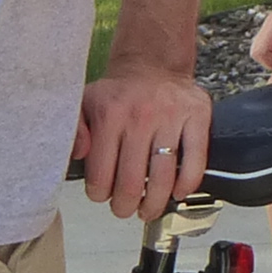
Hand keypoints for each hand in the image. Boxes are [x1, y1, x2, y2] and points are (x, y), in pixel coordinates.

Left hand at [76, 66, 212, 221]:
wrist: (153, 64)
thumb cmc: (118, 93)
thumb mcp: (84, 104)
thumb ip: (74, 131)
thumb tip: (79, 156)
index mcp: (109, 115)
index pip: (101, 175)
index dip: (100, 194)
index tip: (102, 195)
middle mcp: (140, 116)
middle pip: (131, 183)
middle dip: (125, 206)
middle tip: (124, 208)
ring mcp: (171, 117)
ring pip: (163, 178)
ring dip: (153, 204)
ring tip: (147, 208)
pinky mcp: (197, 116)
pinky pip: (195, 161)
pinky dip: (186, 185)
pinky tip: (177, 192)